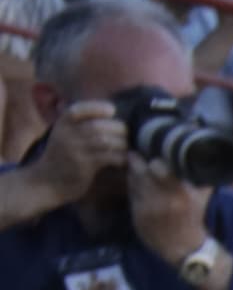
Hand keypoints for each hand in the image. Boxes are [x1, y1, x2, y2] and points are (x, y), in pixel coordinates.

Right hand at [18, 97, 126, 223]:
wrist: (47, 182)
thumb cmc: (62, 157)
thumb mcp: (64, 135)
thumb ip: (81, 124)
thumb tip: (111, 111)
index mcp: (62, 124)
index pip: (78, 109)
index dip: (97, 107)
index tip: (111, 110)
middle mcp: (66, 134)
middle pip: (98, 126)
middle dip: (118, 128)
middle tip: (128, 134)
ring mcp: (74, 149)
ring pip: (105, 141)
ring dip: (122, 144)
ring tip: (128, 148)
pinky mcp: (83, 165)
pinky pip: (108, 157)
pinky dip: (121, 158)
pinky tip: (125, 161)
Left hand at [125, 158, 212, 266]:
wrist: (184, 246)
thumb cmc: (193, 218)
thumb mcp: (202, 197)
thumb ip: (201, 177)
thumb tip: (202, 156)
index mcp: (181, 193)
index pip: (159, 166)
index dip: (153, 159)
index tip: (152, 154)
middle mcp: (163, 199)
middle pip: (141, 171)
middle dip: (137, 161)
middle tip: (137, 155)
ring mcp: (149, 207)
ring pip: (134, 180)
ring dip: (133, 172)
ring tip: (137, 168)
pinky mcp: (138, 214)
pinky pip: (131, 192)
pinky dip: (132, 186)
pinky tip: (137, 184)